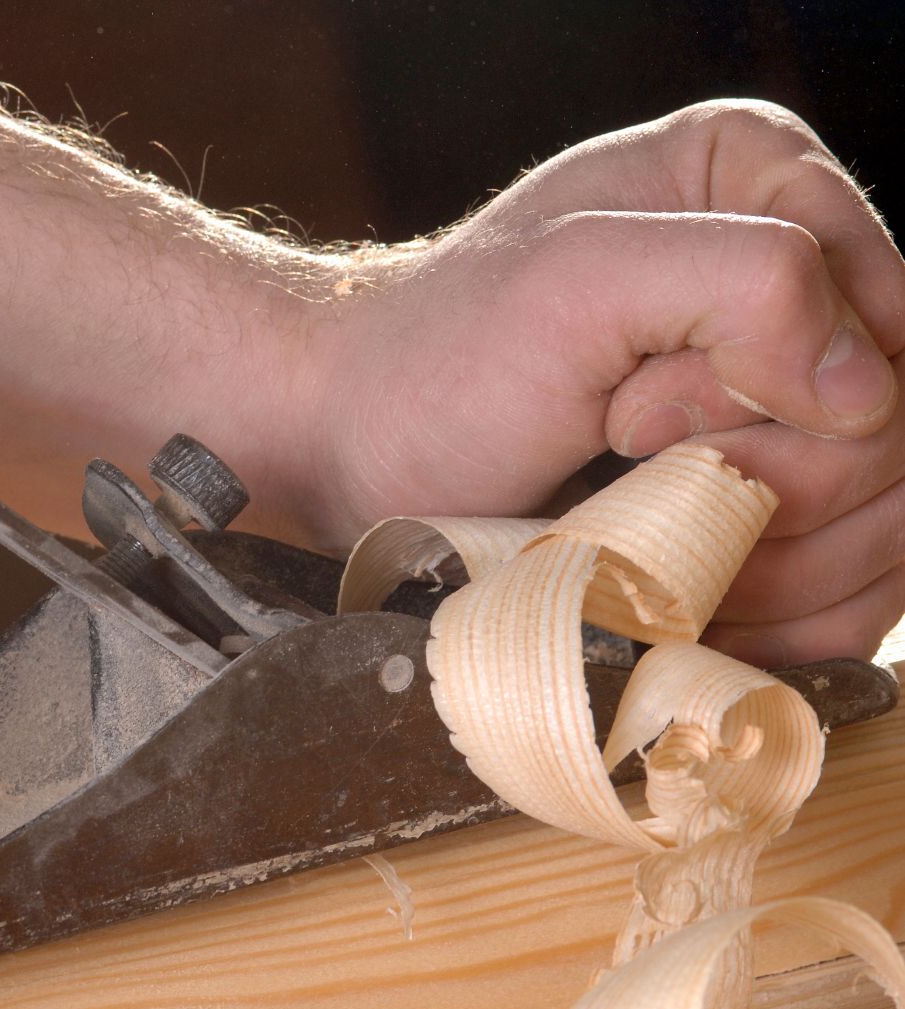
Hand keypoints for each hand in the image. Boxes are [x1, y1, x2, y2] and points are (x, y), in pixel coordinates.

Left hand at [297, 99, 904, 662]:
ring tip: (635, 539)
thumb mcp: (573, 281)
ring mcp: (789, 408)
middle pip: (892, 431)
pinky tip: (686, 600)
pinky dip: (777, 618)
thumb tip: (869, 390)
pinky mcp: (771, 509)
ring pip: (885, 523)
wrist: (362, 454)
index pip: (888, 316)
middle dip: (758, 480)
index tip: (635, 416)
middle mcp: (794, 286)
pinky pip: (854, 591)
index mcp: (763, 184)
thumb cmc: (441, 366)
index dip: (776, 393)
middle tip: (621, 467)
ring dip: (766, 562)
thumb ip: (744, 280)